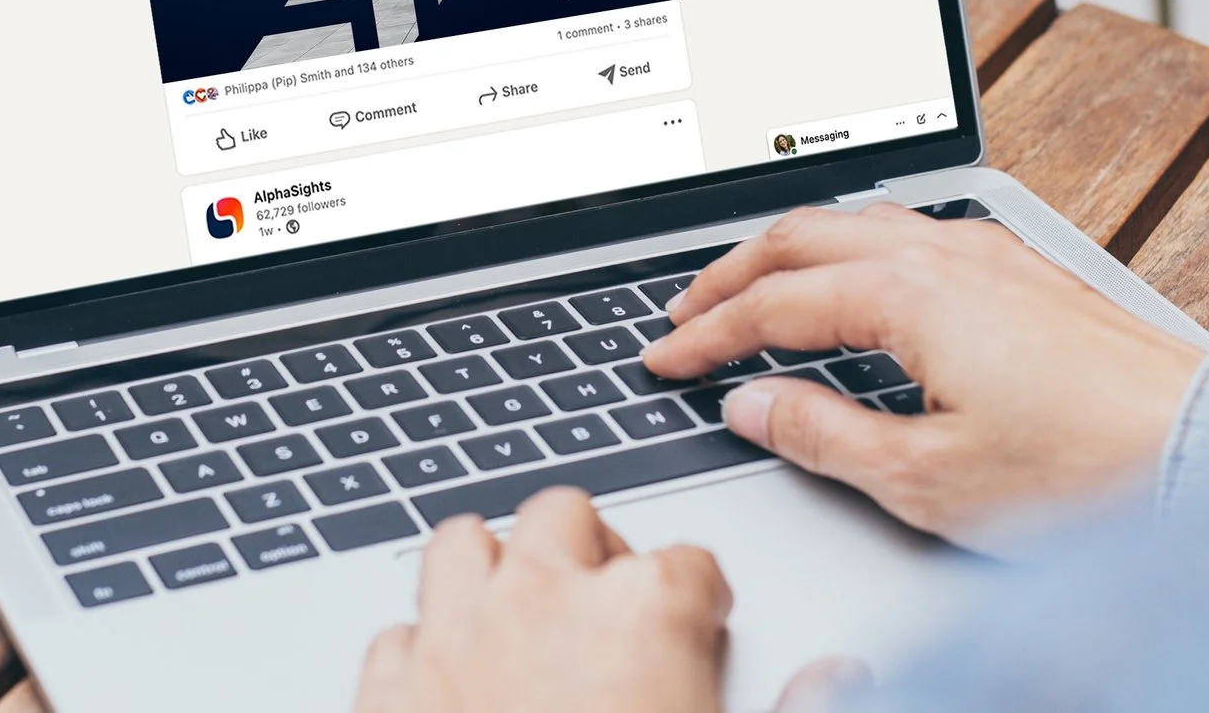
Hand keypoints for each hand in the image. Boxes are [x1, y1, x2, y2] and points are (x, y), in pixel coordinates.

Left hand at [355, 489, 729, 712]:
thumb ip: (765, 698)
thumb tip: (817, 680)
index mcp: (642, 614)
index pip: (688, 563)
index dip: (699, 596)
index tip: (698, 623)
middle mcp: (543, 603)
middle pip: (564, 515)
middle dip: (585, 550)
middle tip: (601, 604)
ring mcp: (457, 640)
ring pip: (462, 544)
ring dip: (490, 570)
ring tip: (516, 616)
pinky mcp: (391, 693)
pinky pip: (397, 637)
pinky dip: (423, 653)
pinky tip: (448, 685)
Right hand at [641, 205, 1203, 550]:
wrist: (1205, 452)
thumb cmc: (1084, 471)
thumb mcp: (928, 478)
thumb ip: (826, 435)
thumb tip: (753, 406)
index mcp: (908, 295)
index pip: (774, 304)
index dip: (707, 334)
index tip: (663, 359)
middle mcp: (945, 254)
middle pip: (803, 238)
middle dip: (731, 273)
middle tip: (684, 314)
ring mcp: (990, 255)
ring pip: (858, 222)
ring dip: (790, 252)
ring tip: (752, 286)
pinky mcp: (1025, 272)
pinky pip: (910, 232)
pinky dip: (850, 249)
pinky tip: (856, 278)